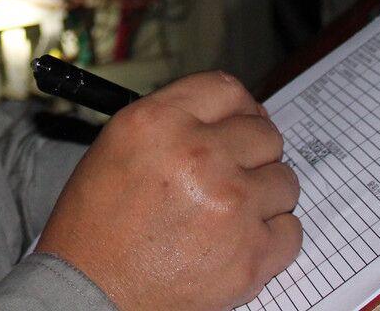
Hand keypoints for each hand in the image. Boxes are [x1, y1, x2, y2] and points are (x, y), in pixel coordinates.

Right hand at [36, 71, 300, 309]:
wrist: (89, 293)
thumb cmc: (94, 226)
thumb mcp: (116, 146)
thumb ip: (173, 122)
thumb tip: (227, 119)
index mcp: (159, 122)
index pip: (227, 89)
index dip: (239, 107)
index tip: (241, 122)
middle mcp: (199, 155)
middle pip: (265, 133)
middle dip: (252, 153)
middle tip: (232, 174)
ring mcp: (231, 205)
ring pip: (284, 181)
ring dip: (263, 195)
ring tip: (229, 213)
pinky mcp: (251, 254)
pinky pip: (291, 230)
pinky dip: (271, 237)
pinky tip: (238, 241)